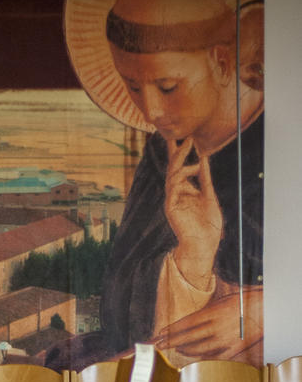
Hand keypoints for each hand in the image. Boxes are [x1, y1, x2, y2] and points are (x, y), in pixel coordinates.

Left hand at [152, 287, 262, 359]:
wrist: (268, 309)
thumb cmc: (243, 302)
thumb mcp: (223, 299)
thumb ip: (205, 310)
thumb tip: (186, 321)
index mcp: (213, 312)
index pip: (186, 323)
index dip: (171, 330)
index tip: (159, 334)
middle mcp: (217, 327)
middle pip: (187, 337)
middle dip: (170, 342)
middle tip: (157, 345)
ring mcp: (225, 340)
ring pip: (198, 349)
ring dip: (184, 349)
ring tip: (177, 348)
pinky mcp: (233, 349)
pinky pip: (213, 357)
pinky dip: (201, 357)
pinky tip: (194, 355)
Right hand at [165, 138, 222, 290]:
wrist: (203, 245)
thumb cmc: (208, 225)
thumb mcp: (209, 196)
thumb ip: (204, 178)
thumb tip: (203, 158)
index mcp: (186, 191)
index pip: (180, 168)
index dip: (179, 152)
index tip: (182, 136)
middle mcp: (177, 194)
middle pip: (173, 169)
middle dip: (177, 151)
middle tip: (184, 136)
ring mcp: (173, 201)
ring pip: (173, 175)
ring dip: (182, 160)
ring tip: (192, 149)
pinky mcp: (171, 208)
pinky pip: (173, 188)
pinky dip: (182, 176)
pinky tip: (193, 168)